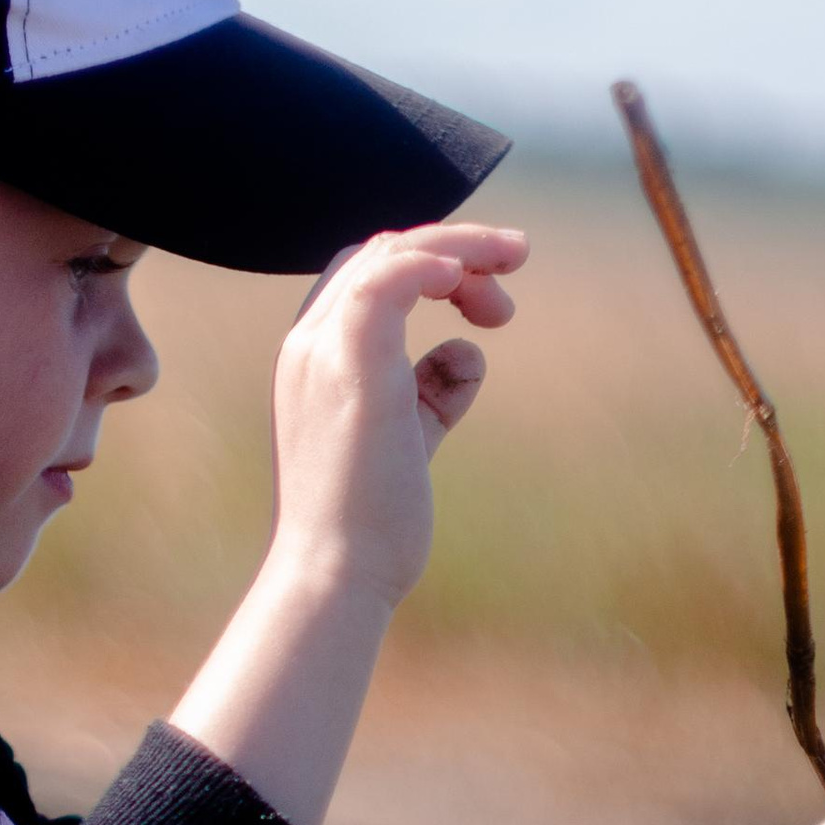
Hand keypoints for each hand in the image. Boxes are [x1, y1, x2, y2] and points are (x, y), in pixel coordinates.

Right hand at [265, 221, 525, 609]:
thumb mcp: (409, 436)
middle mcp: (310, 346)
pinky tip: (470, 281)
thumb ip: (432, 389)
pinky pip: (389, 278)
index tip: (486, 307)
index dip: (429, 269)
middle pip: (382, 252)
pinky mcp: (353, 365)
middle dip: (456, 253)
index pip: (366, 276)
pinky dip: (434, 263)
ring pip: (391, 252)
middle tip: (514, 279)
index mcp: (316, 360)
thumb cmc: (370, 523)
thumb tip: (466, 353)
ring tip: (513, 264)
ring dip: (460, 248)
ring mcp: (325, 351)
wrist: (335, 576)